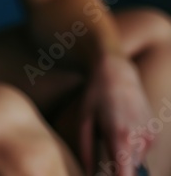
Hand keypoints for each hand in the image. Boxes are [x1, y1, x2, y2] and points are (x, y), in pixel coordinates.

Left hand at [79, 53, 153, 175]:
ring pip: (135, 161)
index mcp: (120, 137)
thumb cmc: (96, 95)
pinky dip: (130, 147)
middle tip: (102, 152)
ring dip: (123, 156)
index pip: (126, 175)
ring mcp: (150, 137)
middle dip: (117, 169)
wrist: (118, 72)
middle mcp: (139, 139)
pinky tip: (120, 127)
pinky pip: (141, 151)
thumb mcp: (84, 120)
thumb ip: (86, 149)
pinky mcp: (154, 134)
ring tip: (109, 132)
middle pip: (130, 170)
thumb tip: (87, 172)